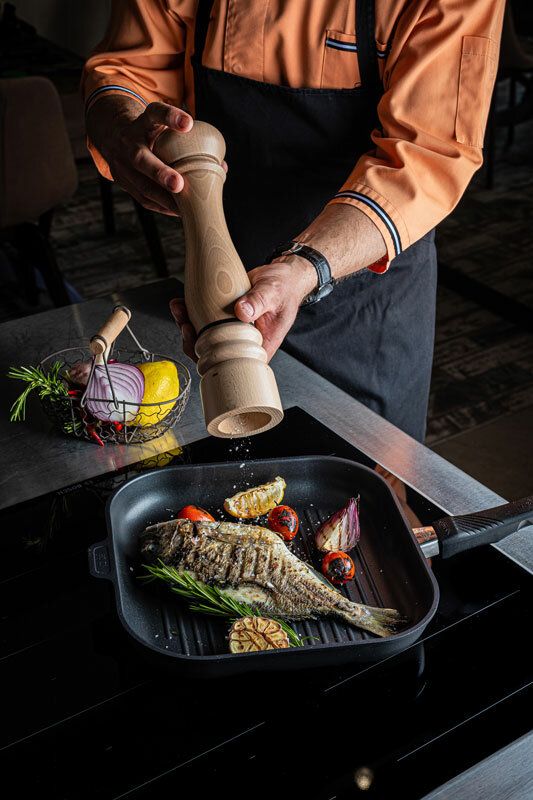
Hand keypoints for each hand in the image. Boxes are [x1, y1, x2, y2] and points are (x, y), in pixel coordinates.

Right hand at [87, 97, 193, 215]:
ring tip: (183, 208)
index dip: (170, 117)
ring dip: (163, 198)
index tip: (189, 123)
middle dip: (160, 173)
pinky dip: (161, 206)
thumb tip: (222, 166)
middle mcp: (128, 142)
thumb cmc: (150, 134)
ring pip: (141, 184)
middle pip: (141, 158)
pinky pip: (142, 198)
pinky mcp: (122, 181)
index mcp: (142, 123)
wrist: (113, 136)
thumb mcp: (161, 127)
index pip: (154, 114)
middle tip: (179, 184)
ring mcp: (121, 164)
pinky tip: (177, 211)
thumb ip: (188, 141)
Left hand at [170, 257, 316, 362]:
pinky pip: (203, 322)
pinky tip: (182, 303)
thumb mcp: (273, 292)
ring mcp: (231, 332)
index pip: (232, 365)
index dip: (210, 360)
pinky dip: (190, 313)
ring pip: (204, 339)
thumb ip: (259, 301)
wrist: (282, 275)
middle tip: (185, 323)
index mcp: (258, 347)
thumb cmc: (284, 288)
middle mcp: (242, 343)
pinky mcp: (223, 319)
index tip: (198, 342)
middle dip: (192, 341)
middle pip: (212, 355)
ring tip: (179, 308)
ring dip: (187, 325)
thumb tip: (242, 312)